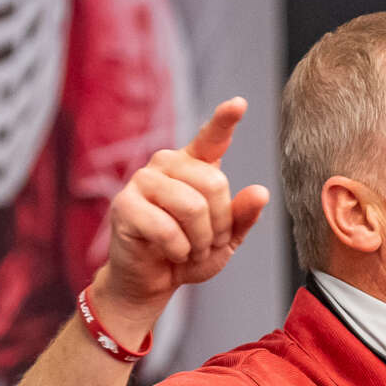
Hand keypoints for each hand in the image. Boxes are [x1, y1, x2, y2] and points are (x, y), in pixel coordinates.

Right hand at [96, 98, 272, 320]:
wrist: (152, 281)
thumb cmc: (188, 254)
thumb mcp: (225, 239)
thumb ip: (242, 216)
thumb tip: (260, 192)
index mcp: (193, 165)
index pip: (211, 138)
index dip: (225, 120)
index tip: (238, 104)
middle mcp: (167, 164)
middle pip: (214, 183)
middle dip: (219, 225)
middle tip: (207, 243)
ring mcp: (142, 181)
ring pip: (192, 206)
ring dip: (200, 241)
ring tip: (190, 250)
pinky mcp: (125, 205)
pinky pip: (167, 228)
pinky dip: (179, 251)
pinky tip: (171, 253)